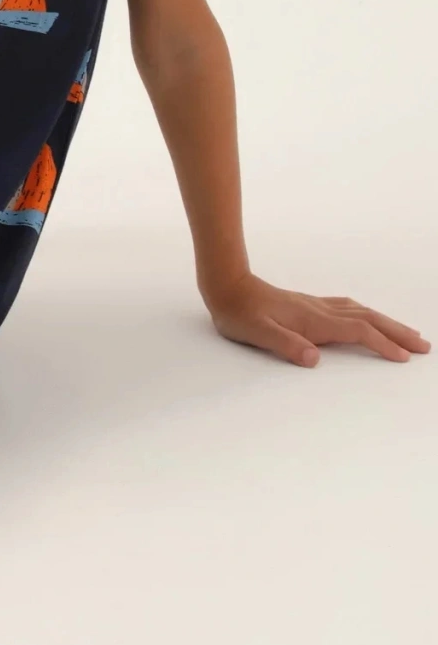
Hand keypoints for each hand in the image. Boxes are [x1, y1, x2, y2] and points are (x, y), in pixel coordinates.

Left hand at [202, 272, 430, 366]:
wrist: (225, 285)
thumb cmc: (238, 312)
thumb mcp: (256, 332)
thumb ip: (284, 344)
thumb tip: (313, 359)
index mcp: (312, 320)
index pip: (357, 332)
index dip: (382, 344)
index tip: (404, 357)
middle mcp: (319, 310)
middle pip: (367, 319)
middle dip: (396, 332)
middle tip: (423, 345)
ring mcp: (314, 305)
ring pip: (360, 312)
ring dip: (385, 322)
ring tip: (406, 332)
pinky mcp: (307, 304)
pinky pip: (348, 308)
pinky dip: (366, 314)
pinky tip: (366, 316)